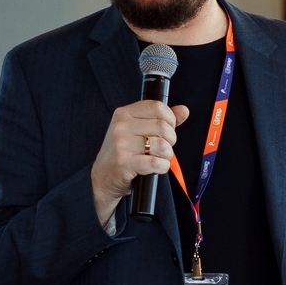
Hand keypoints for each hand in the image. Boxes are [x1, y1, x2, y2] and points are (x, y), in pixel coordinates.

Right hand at [91, 100, 190, 224]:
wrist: (102, 178)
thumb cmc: (122, 154)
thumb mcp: (137, 131)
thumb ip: (161, 119)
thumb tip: (183, 111)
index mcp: (124, 113)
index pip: (157, 107)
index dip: (170, 119)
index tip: (167, 130)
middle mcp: (121, 126)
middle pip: (162, 126)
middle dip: (171, 140)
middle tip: (164, 148)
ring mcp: (121, 144)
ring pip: (161, 145)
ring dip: (167, 155)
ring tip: (159, 158)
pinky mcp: (124, 162)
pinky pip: (156, 163)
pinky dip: (162, 167)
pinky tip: (156, 168)